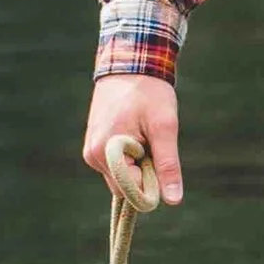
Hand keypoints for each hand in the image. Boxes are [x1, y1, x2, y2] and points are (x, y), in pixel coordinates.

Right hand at [83, 73, 181, 205]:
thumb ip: (167, 165)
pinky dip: (130, 156)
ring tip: (143, 133)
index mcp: (106, 153)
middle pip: (125, 185)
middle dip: (144, 172)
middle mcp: (93, 155)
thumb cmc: (149, 93)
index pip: (132, 190)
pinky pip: (116, 163)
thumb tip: (173, 200)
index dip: (153, 181)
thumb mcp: (164, 127)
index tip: (161, 156)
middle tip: (153, 142)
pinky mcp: (94, 144)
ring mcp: (91, 150)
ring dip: (137, 163)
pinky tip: (135, 132)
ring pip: (122, 175)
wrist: (130, 63)